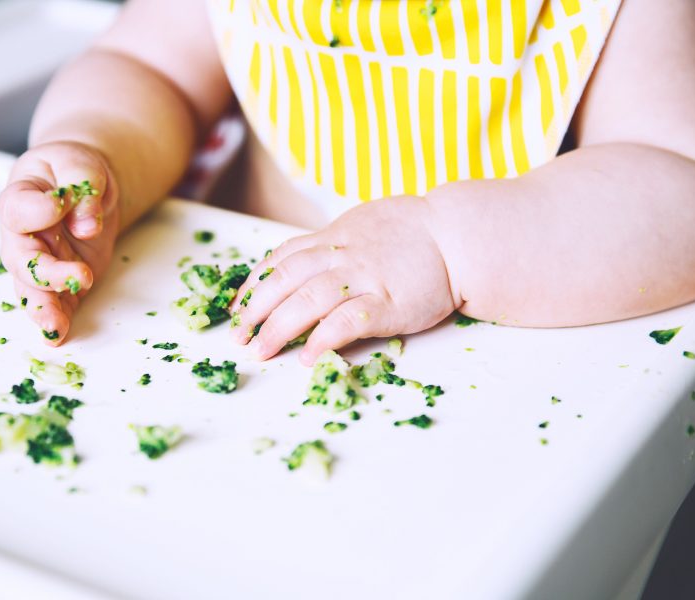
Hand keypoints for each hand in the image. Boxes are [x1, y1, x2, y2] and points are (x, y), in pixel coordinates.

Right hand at [0, 141, 119, 344]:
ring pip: (31, 289)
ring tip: (56, 326)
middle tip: (79, 277)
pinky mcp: (61, 280)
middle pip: (21, 259)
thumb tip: (86, 223)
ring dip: (43, 309)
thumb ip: (82, 185)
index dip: (37, 211)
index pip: (18, 209)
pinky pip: (55, 302)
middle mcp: (22, 234)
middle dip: (46, 273)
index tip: (59, 206)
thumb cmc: (74, 169)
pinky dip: (58, 319)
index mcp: (21, 197)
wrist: (84, 185)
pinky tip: (59, 334)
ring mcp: (40, 260)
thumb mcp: (81, 163)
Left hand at [230, 195, 458, 364]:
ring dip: (279, 327)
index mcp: (331, 238)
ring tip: (262, 351)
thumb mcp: (361, 226)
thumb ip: (331, 245)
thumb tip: (299, 265)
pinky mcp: (388, 303)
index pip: (279, 260)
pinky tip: (308, 358)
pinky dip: (324, 340)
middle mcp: (340, 256)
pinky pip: (347, 321)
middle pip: (284, 281)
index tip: (236, 309)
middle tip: (239, 337)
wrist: (457, 235)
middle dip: (256, 311)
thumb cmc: (411, 233)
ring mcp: (363, 278)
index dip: (253, 286)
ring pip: (307, 301)